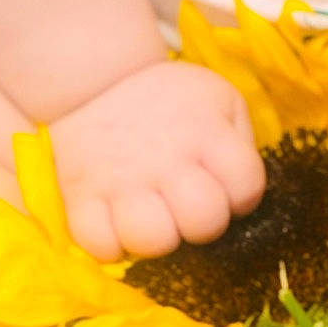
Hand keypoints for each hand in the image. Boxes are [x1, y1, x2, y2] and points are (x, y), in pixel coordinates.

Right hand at [47, 61, 265, 262]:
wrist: (98, 80)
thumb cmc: (171, 100)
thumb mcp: (219, 101)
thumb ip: (239, 144)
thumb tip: (241, 196)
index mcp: (206, 132)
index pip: (246, 187)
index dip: (243, 198)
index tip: (227, 190)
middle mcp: (166, 159)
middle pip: (203, 221)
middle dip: (204, 225)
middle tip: (188, 208)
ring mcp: (121, 180)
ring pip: (153, 242)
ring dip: (160, 239)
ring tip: (155, 219)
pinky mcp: (81, 195)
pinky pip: (101, 246)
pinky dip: (113, 246)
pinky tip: (120, 225)